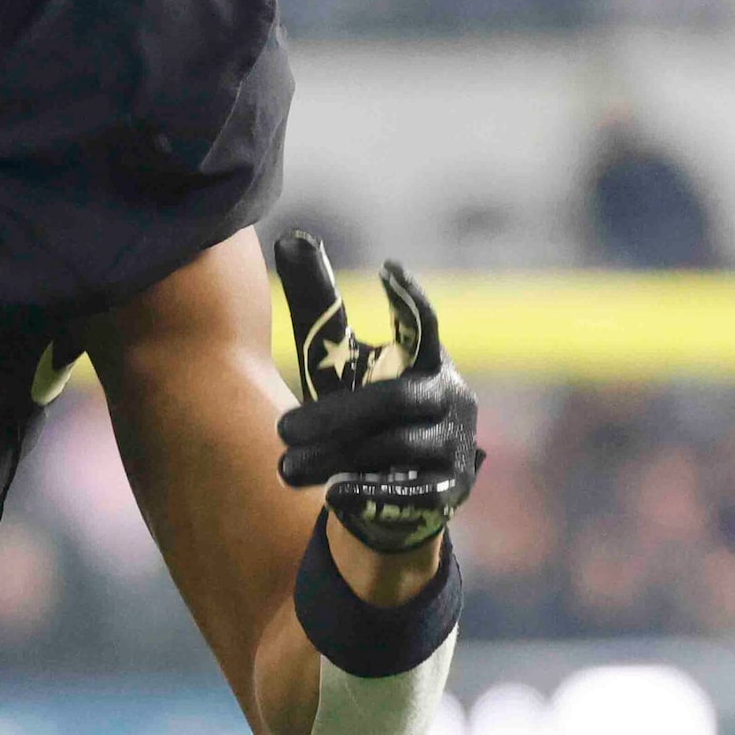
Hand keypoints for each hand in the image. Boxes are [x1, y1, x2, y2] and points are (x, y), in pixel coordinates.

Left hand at [271, 231, 479, 554]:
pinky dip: (372, 492)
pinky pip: (413, 493)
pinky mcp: (449, 490)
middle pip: (392, 401)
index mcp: (426, 359)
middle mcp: (449, 398)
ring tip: (284, 469)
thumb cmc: (361, 410)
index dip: (412, 300)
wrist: (392, 489)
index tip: (389, 271)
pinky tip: (334, 496)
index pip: (424, 324)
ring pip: (393, 448)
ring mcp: (455, 445)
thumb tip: (291, 238)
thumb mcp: (338, 359)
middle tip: (280, 431)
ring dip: (335, 457)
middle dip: (334, 416)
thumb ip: (320, 305)